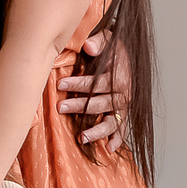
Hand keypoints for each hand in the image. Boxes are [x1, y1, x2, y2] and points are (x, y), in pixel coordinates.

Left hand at [56, 29, 130, 150]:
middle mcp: (123, 93)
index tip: (59, 83)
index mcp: (119, 75)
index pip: (96, 82)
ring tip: (81, 138)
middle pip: (100, 103)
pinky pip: (122, 128)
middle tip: (60, 107)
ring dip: (97, 130)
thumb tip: (88, 46)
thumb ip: (98, 41)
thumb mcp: (107, 38)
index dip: (78, 83)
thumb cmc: (112, 48)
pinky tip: (109, 149)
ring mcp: (124, 106)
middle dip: (79, 106)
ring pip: (111, 121)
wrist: (126, 55)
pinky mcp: (123, 113)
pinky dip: (117, 139)